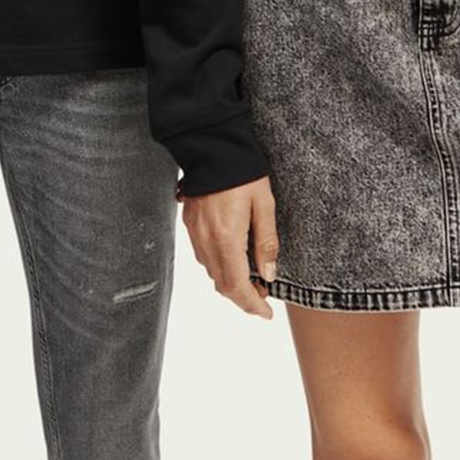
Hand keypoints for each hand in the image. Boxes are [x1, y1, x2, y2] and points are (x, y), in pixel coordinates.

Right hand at [180, 175, 277, 318]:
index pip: (237, 286)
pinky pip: (203, 255)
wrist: (213, 145)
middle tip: (263, 294)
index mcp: (227, 238)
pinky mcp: (189, 222)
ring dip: (230, 281)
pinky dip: (218, 265)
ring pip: (211, 271)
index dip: (252, 306)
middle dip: (242, 297)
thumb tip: (269, 275)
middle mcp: (206, 240)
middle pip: (222, 284)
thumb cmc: (243, 172)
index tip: (266, 314)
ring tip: (251, 275)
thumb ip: (266, 242)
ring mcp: (195, 232)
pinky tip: (232, 256)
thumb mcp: (264, 204)